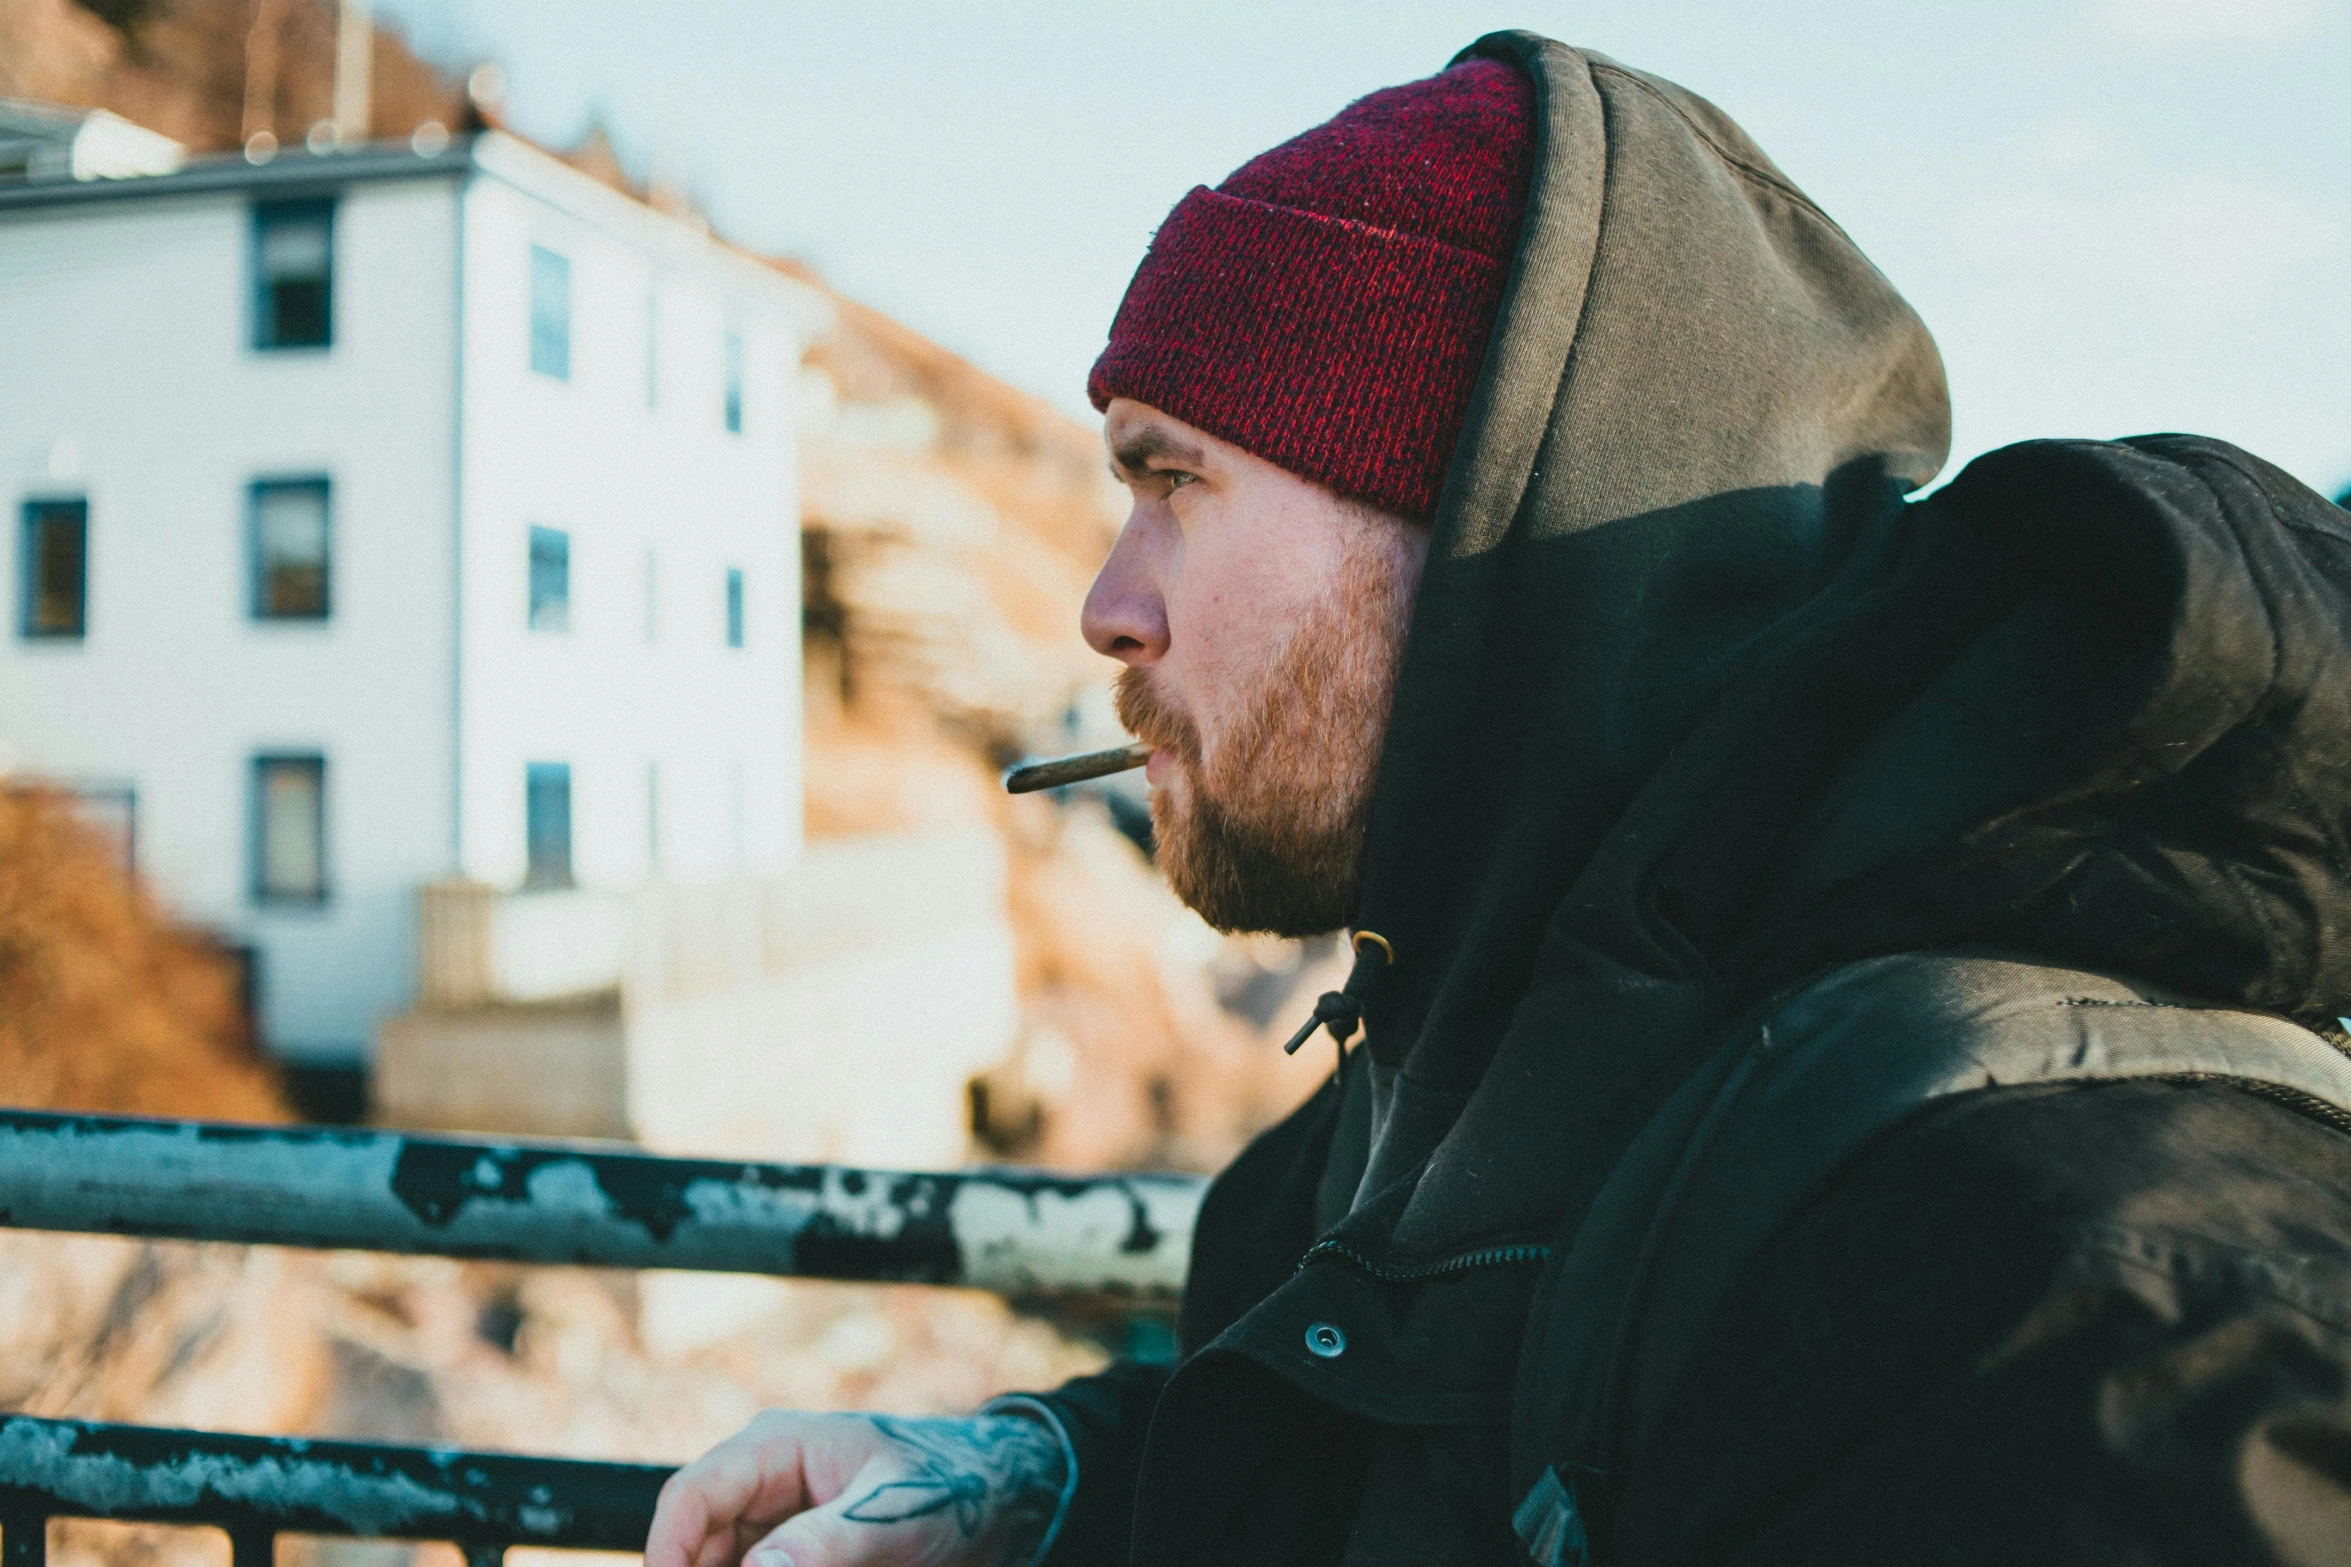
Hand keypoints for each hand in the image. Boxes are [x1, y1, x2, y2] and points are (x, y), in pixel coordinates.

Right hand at [645, 1409, 1070, 1566]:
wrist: (999, 1495)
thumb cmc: (954, 1486)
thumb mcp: (896, 1515)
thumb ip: (829, 1542)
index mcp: (776, 1446)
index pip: (691, 1497)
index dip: (669, 1554)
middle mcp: (763, 1478)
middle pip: (698, 1543)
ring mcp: (775, 1517)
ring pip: (726, 1561)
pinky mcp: (793, 1549)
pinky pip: (760, 1566)